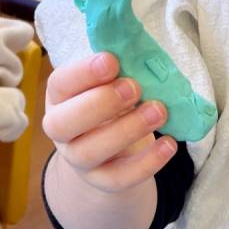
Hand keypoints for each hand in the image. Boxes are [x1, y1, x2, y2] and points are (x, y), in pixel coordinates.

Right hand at [43, 52, 174, 192]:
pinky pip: (119, 178)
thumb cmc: (113, 103)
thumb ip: (119, 69)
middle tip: (134, 88)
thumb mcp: (111, 82)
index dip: (83, 73)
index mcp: (61, 96)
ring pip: (90, 151)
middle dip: (101, 103)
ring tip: (159, 111)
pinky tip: (169, 144)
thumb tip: (140, 48)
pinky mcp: (102, 180)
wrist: (113, 150)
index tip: (112, 61)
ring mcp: (78, 159)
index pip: (59, 84)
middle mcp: (61, 130)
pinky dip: (146, 163)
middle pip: (64, 123)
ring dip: (126, 130)